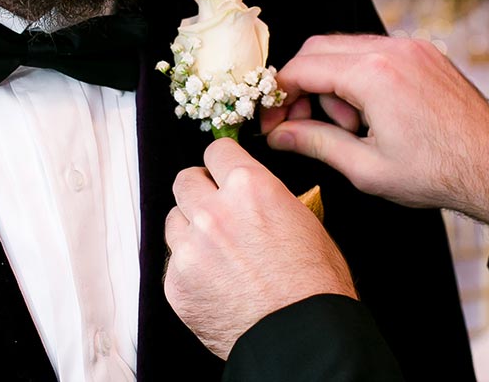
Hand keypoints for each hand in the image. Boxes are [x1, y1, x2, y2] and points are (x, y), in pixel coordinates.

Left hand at [164, 139, 356, 359]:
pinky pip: (174, 261)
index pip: (216, 151)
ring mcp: (190, 247)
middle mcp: (213, 211)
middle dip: (200, 190)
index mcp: (249, 187)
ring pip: (174, 219)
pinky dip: (189, 267)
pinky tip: (214, 281)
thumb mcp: (305, 221)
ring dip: (191, 228)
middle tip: (215, 208)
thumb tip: (258, 196)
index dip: (221, 162)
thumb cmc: (314, 284)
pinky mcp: (175, 282)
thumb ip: (270, 199)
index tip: (222, 171)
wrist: (301, 337)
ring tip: (216, 249)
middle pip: (186, 180)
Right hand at [260, 35, 488, 244]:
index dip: (278, 96)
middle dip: (303, 85)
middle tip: (303, 123)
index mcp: (373, 75)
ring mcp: (412, 47)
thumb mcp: (366, 167)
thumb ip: (315, 143)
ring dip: (333, 83)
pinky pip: (375, 52)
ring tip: (352, 127)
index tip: (271, 121)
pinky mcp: (426, 53)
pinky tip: (371, 114)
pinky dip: (359, 77)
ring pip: (346, 49)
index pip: (302, 69)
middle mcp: (391, 49)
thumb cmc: (437, 174)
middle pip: (318, 49)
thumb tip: (278, 135)